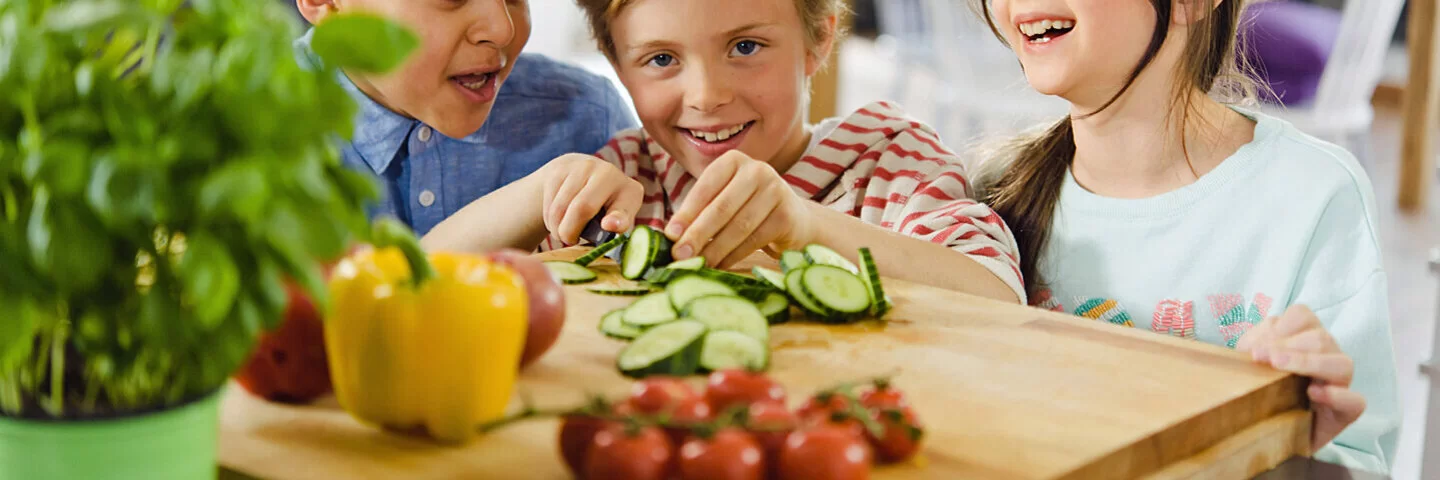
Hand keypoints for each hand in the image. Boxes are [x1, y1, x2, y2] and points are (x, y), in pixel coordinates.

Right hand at [540, 154, 642, 243]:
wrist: (582, 173)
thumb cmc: (604, 207)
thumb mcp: (616, 218)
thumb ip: (614, 228)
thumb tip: (608, 228)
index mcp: (630, 192)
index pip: (622, 209)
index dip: (617, 219)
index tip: (609, 226)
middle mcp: (609, 173)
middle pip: (582, 208)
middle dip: (570, 232)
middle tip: (569, 240)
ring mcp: (582, 168)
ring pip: (560, 208)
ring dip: (556, 228)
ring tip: (562, 232)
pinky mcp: (559, 169)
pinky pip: (549, 203)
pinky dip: (549, 218)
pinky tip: (557, 219)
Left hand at [664, 150, 813, 267]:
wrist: (795, 219)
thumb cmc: (748, 208)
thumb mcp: (723, 200)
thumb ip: (700, 212)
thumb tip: (671, 236)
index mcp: (734, 160)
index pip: (705, 187)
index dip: (687, 213)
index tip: (670, 235)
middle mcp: (757, 170)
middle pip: (721, 208)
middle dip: (697, 234)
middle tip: (679, 256)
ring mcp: (776, 190)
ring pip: (738, 226)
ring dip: (714, 249)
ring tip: (698, 265)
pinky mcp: (786, 215)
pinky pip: (754, 239)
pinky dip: (733, 256)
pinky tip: (720, 266)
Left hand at [1235, 305, 1364, 451]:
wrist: (1266, 429)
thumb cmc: (1262, 388)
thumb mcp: (1250, 363)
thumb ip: (1253, 347)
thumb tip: (1256, 346)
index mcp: (1305, 337)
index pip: (1302, 316)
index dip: (1280, 328)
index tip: (1255, 349)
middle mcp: (1328, 355)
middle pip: (1321, 338)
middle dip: (1287, 347)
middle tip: (1260, 358)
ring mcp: (1340, 383)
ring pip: (1342, 364)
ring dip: (1308, 363)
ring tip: (1280, 368)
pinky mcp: (1345, 412)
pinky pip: (1356, 401)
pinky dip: (1338, 396)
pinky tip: (1314, 393)